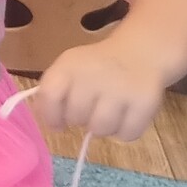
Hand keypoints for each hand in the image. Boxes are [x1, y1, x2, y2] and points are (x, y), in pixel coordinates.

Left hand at [33, 41, 167, 141]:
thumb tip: (42, 118)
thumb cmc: (97, 66)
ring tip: (107, 114)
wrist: (139, 52)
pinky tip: (125, 117)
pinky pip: (128, 134)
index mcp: (69, 65)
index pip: (50, 96)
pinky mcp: (145, 102)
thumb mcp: (69, 68)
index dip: (51, 115)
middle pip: (76, 117)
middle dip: (80, 120)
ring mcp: (121, 89)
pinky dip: (125, 132)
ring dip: (102, 128)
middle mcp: (94, 75)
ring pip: (101, 129)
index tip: (57, 123)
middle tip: (90, 109)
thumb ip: (51, 92)